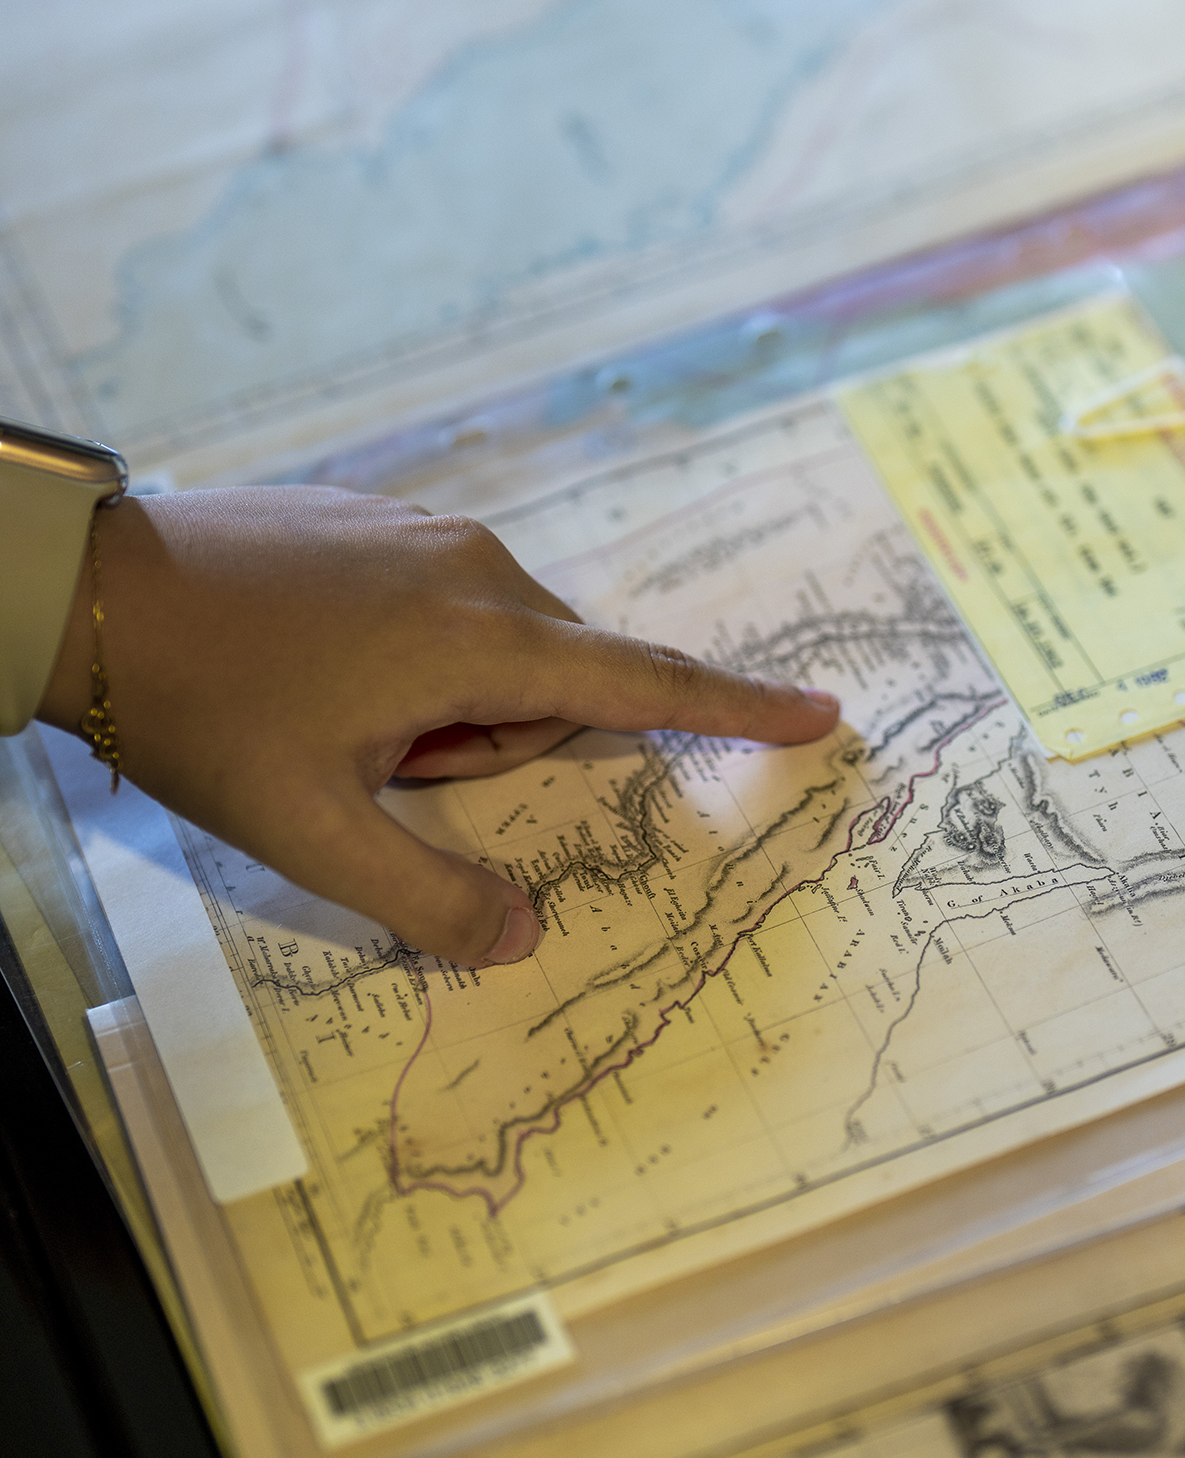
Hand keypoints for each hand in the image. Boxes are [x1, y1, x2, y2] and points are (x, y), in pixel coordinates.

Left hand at [40, 487, 838, 965]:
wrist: (91, 588)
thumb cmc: (204, 709)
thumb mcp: (311, 829)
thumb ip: (427, 895)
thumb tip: (522, 940)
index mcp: (478, 638)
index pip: (642, 682)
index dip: (735, 708)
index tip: (820, 715)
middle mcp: (477, 566)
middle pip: (558, 682)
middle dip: (498, 747)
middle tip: (383, 770)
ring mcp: (430, 531)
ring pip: (502, 647)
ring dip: (450, 708)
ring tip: (341, 723)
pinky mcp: (389, 517)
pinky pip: (452, 604)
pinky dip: (416, 661)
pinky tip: (322, 674)